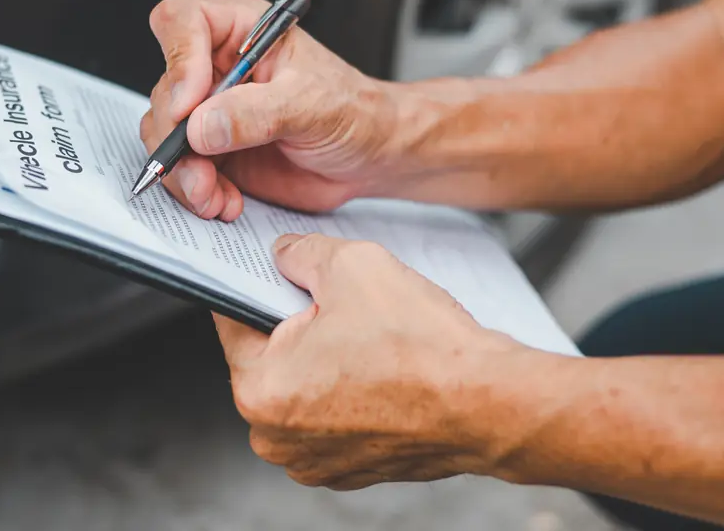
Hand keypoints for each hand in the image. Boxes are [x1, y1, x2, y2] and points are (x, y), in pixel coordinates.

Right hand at [140, 0, 397, 219]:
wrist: (371, 156)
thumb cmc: (355, 111)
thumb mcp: (312, 105)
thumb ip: (256, 113)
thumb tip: (202, 126)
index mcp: (241, 32)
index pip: (182, 22)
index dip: (177, 61)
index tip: (191, 105)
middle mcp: (218, 68)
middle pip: (166, 90)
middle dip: (176, 137)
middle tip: (199, 166)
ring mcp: (212, 112)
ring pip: (166, 136)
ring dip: (183, 173)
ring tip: (214, 195)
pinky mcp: (214, 151)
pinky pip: (183, 170)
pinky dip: (196, 192)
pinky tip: (224, 202)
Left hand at [214, 233, 536, 489]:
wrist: (490, 403)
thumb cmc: (423, 347)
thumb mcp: (350, 265)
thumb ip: (300, 254)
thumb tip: (284, 255)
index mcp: (261, 390)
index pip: (233, 319)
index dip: (257, 285)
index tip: (275, 273)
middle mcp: (276, 437)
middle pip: (268, 356)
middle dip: (296, 325)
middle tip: (338, 304)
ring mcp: (312, 460)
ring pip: (303, 385)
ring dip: (325, 358)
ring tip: (367, 337)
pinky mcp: (348, 468)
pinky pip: (333, 414)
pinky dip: (349, 389)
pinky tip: (381, 368)